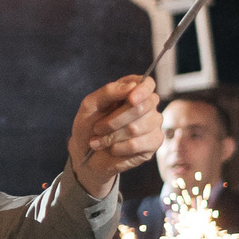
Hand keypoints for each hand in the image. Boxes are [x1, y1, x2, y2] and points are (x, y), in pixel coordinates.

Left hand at [68, 74, 159, 195]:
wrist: (85, 154)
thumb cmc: (88, 126)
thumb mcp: (90, 105)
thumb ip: (109, 92)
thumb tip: (132, 86)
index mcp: (132, 92)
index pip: (147, 84)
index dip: (142, 90)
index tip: (131, 99)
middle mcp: (147, 106)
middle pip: (143, 106)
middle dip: (114, 120)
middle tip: (98, 128)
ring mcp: (153, 124)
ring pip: (138, 127)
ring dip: (112, 136)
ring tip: (100, 140)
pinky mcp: (153, 143)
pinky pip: (139, 143)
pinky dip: (119, 147)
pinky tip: (112, 149)